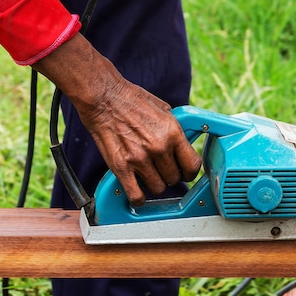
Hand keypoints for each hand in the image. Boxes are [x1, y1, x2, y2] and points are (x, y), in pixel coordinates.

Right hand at [33, 34, 201, 204]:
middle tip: (162, 170)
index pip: (192, 165)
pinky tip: (137, 192)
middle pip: (175, 179)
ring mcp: (140, 159)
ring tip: (148, 175)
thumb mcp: (165, 110)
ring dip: (154, 184)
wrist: (103, 97)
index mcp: (173, 133)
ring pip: (158, 188)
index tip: (185, 172)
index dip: (190, 172)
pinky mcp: (121, 166)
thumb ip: (175, 130)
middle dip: (170, 175)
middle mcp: (159, 147)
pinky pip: (136, 195)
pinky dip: (138, 197)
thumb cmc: (132, 100)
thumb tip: (184, 144)